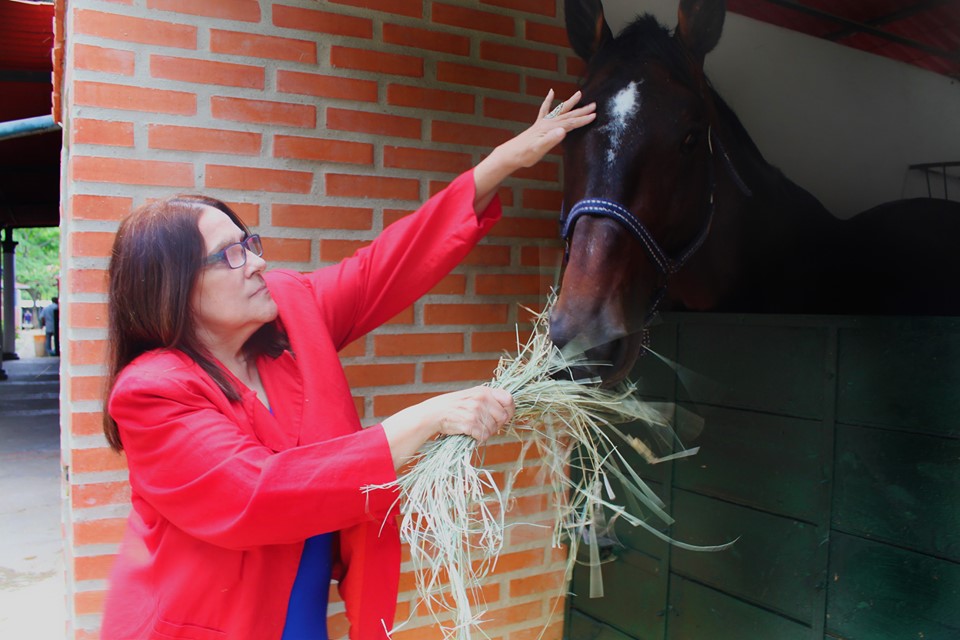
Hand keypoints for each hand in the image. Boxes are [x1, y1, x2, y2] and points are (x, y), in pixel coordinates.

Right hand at [422, 386, 514, 442]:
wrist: (435, 412)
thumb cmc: (455, 405)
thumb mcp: (473, 395)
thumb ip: (489, 400)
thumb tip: (507, 412)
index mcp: (484, 391)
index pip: (509, 399)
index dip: (510, 410)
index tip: (504, 416)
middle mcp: (482, 399)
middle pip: (503, 417)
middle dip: (498, 424)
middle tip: (487, 425)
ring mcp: (476, 411)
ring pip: (494, 428)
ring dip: (487, 432)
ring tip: (476, 428)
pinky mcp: (470, 423)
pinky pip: (484, 435)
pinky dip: (479, 437)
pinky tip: (471, 432)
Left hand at [473, 90, 595, 209]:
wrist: (511, 154)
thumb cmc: (525, 154)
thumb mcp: (539, 149)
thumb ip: (551, 140)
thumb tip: (563, 130)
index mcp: (550, 128)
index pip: (570, 123)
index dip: (583, 119)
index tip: (595, 115)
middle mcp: (547, 123)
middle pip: (568, 115)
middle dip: (582, 110)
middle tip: (595, 105)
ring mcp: (542, 123)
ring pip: (560, 111)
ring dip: (570, 103)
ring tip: (579, 94)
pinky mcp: (538, 125)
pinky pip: (544, 109)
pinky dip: (548, 100)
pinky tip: (551, 92)